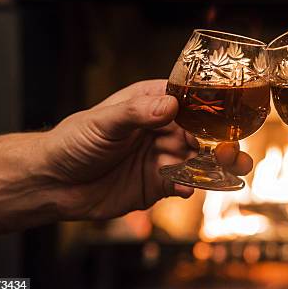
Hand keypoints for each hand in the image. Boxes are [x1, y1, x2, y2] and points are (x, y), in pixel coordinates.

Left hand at [41, 80, 252, 219]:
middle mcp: (162, 129)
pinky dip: (191, 186)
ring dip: (216, 165)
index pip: (188, 100)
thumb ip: (137, 112)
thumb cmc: (73, 142)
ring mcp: (162, 157)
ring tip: (233, 168)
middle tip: (233, 148)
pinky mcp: (158, 184)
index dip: (210, 107)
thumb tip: (170, 105)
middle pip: (201, 132)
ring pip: (198, 159)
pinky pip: (183, 183)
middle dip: (220, 139)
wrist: (54, 184)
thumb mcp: (103, 121)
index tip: (227, 115)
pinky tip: (189, 188)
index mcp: (151, 103)